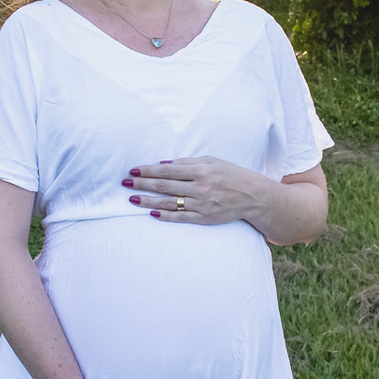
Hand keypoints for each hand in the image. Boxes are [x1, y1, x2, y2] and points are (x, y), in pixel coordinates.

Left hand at [124, 156, 263, 224]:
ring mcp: (202, 204)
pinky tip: (152, 213)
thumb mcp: (212, 161)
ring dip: (149, 200)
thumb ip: (187, 162)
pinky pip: (181, 217)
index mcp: (201, 170)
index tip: (133, 170)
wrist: (253, 196)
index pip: (168, 170)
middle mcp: (200, 187)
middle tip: (125, 182)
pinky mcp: (205, 218)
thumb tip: (163, 165)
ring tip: (132, 198)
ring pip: (169, 202)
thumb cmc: (230, 174)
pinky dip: (165, 215)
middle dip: (142, 183)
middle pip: (165, 186)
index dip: (148, 170)